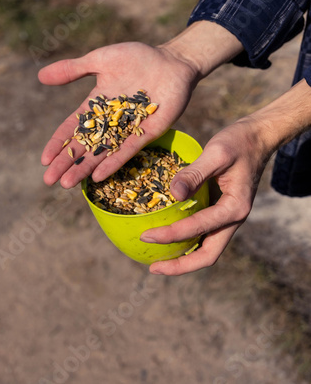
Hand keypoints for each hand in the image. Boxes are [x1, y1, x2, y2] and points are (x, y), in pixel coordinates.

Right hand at [38, 41, 198, 187]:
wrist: (172, 60)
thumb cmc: (137, 57)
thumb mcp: (100, 60)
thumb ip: (72, 70)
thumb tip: (40, 77)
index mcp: (97, 105)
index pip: (73, 128)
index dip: (58, 143)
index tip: (45, 160)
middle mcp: (110, 121)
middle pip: (84, 145)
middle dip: (67, 162)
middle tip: (50, 181)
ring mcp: (128, 129)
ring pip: (103, 152)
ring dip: (85, 168)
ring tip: (67, 184)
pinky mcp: (147, 132)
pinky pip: (128, 150)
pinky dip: (113, 163)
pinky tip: (99, 177)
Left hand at [140, 117, 270, 274]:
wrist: (258, 137)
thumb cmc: (238, 142)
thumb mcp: (216, 153)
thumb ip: (195, 173)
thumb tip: (173, 194)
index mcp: (235, 208)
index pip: (199, 229)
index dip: (171, 236)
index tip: (146, 235)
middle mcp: (234, 218)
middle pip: (208, 254)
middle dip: (181, 265)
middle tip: (153, 267)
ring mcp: (228, 216)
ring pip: (207, 248)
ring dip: (184, 258)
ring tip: (158, 260)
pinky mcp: (221, 210)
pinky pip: (204, 233)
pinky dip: (187, 240)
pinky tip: (169, 237)